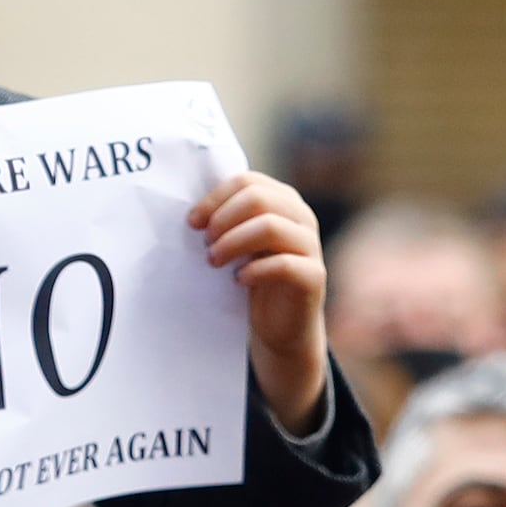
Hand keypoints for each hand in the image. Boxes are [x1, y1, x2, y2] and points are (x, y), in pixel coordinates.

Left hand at [191, 172, 329, 432]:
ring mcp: (311, 245)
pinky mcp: (313, 276)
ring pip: (270, 227)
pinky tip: (238, 279)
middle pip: (258, 198)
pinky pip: (284, 264)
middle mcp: (301, 217)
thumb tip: (192, 212)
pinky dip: (254, 270)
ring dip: (233, 242)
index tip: (193, 221)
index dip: (215, 198)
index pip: (248, 182)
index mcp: (283, 200)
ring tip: (214, 260)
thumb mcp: (240, 241)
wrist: (282, 324)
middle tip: (205, 242)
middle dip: (223, 219)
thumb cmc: (254, 276)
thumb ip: (227, 220)